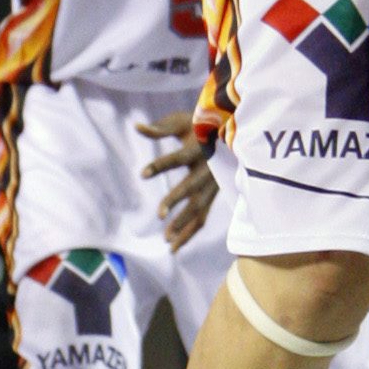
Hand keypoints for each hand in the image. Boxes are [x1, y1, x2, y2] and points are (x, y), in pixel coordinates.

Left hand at [138, 111, 218, 252]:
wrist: (232, 132)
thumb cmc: (202, 125)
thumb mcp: (182, 121)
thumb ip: (160, 128)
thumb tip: (136, 126)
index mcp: (199, 148)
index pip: (177, 159)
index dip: (161, 166)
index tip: (142, 174)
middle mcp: (208, 169)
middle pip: (192, 187)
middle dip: (177, 200)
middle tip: (160, 214)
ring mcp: (212, 185)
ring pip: (200, 208)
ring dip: (184, 223)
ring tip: (166, 239)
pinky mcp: (212, 196)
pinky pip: (201, 217)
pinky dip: (189, 233)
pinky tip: (173, 247)